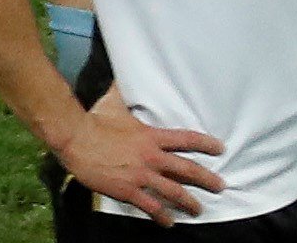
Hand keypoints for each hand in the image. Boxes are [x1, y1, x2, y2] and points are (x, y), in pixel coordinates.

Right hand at [56, 94, 223, 225]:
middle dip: (207, 179)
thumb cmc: (93, 119)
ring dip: (189, 202)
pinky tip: (169, 222)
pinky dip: (162, 215)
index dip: (206, 144)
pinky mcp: (128, 190)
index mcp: (150, 136)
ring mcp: (141, 175)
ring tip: (198, 209)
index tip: (220, 148)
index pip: (186, 139)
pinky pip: (151, 206)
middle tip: (221, 185)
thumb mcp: (112, 102)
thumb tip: (123, 73)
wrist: (75, 138)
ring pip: (174, 192)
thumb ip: (122, 90)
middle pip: (187, 170)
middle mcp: (151, 157)